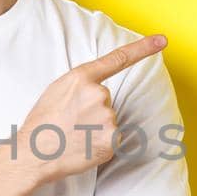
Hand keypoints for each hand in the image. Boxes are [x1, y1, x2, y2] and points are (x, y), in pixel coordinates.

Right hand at [16, 33, 167, 185]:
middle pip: (106, 99)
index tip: (163, 40)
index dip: (143, 48)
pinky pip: (112, 139)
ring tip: (74, 135)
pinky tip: (83, 147)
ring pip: (109, 120)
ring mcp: (107, 118)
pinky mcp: (112, 140)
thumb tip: (98, 91)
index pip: (118, 59)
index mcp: (82, 78)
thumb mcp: (56, 91)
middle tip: (71, 122)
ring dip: (96, 128)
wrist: (33, 155)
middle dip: (93, 111)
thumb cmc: (41, 123)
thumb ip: (81, 84)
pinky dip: (100, 144)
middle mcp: (98, 94)